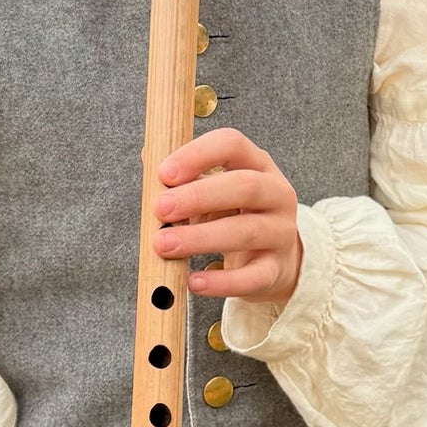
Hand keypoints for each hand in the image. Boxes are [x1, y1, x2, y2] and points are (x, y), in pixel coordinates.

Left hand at [152, 126, 302, 305]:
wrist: (272, 258)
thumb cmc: (232, 216)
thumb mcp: (211, 191)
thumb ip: (182, 178)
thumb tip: (146, 158)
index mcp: (257, 165)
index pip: (233, 145)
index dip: (198, 155)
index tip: (164, 173)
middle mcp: (276, 194)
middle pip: (245, 186)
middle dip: (198, 196)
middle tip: (159, 209)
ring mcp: (281, 232)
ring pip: (247, 231)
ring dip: (200, 238)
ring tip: (164, 245)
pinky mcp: (276, 269)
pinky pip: (252, 276)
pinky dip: (222, 282)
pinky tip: (193, 282)